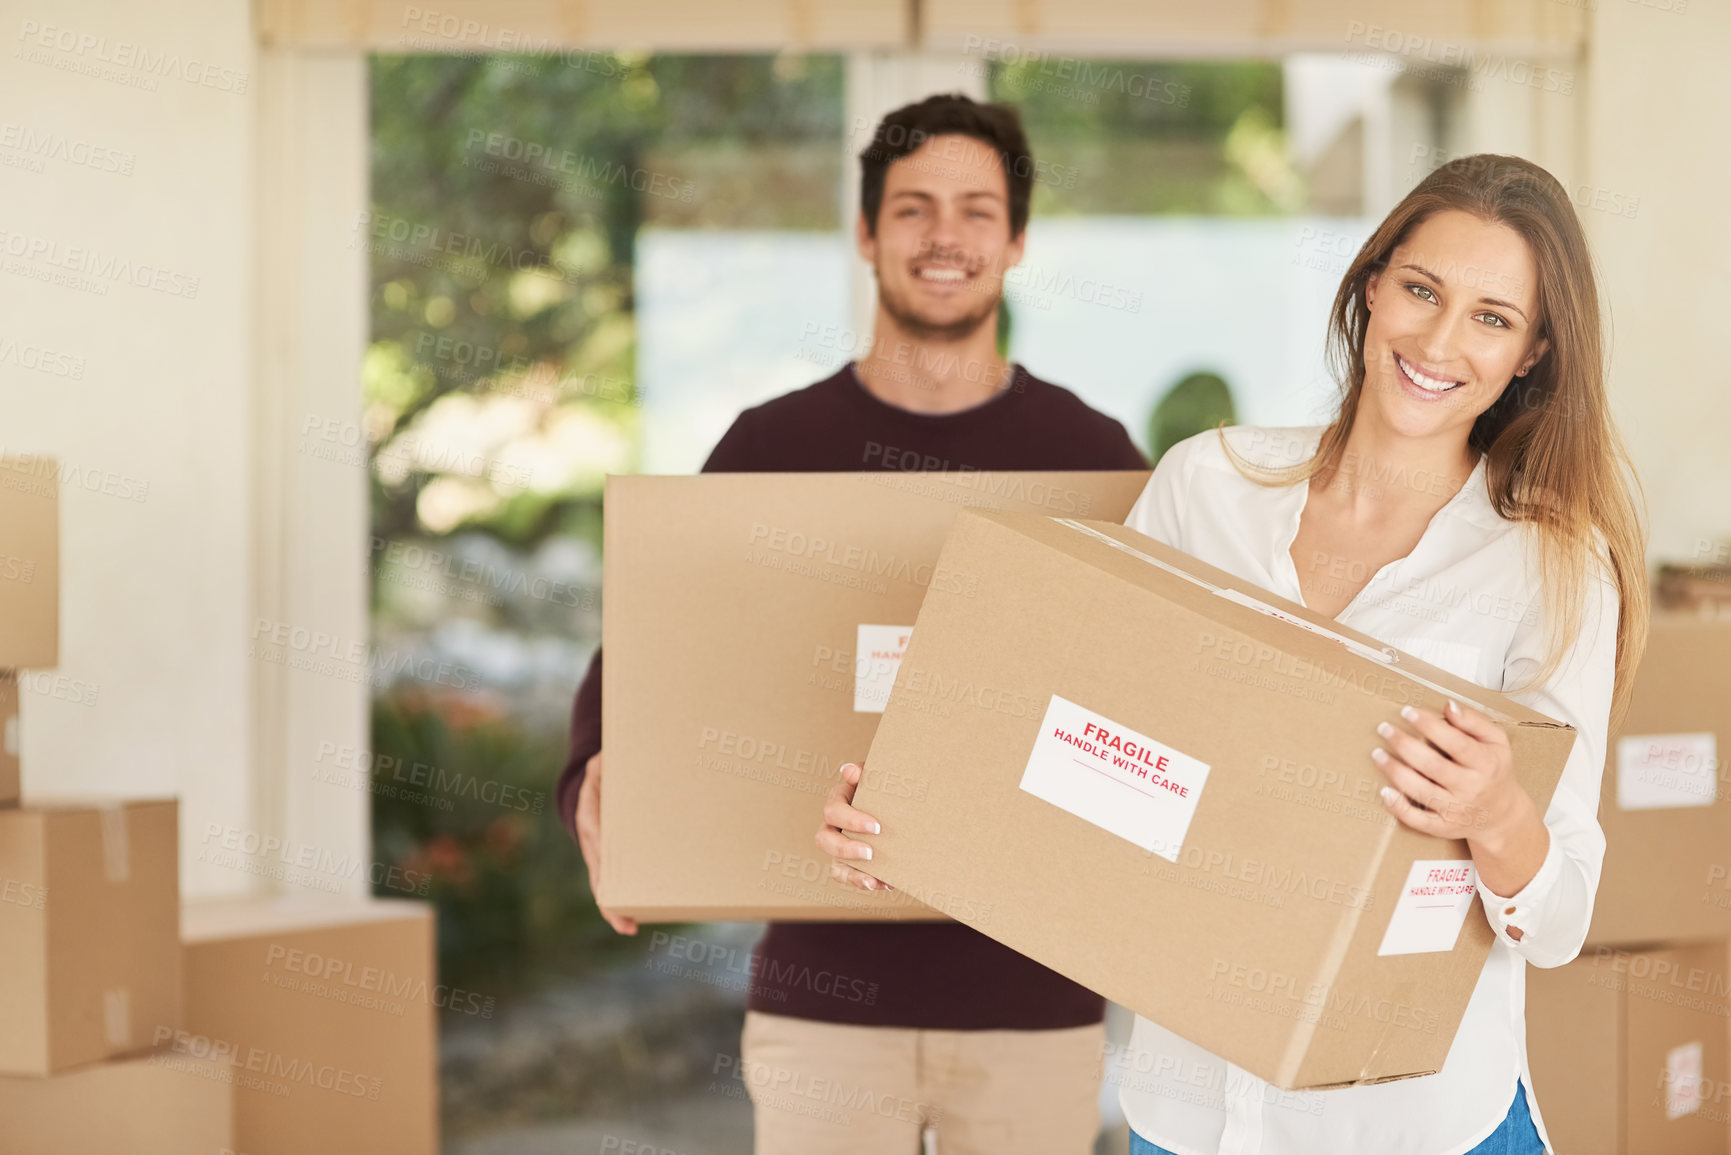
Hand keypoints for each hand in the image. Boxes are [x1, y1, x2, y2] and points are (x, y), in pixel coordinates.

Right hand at [575, 750, 637, 935]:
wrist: (590, 788)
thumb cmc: (603, 775)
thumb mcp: (602, 765)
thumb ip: (604, 764)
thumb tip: (606, 759)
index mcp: (590, 820)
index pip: (597, 847)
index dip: (604, 867)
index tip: (611, 887)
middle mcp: (592, 842)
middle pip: (599, 878)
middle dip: (610, 903)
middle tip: (626, 924)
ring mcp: (600, 854)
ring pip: (605, 886)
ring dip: (616, 907)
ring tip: (630, 927)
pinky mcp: (612, 859)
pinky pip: (617, 880)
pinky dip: (623, 897)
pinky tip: (638, 914)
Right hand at [817, 762, 892, 892]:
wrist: (899, 802)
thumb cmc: (885, 785)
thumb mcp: (878, 775)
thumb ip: (866, 773)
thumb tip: (849, 771)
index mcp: (839, 800)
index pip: (833, 810)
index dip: (851, 820)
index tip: (876, 827)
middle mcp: (833, 824)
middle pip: (824, 839)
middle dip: (846, 848)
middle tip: (871, 853)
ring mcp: (839, 845)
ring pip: (833, 863)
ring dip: (852, 873)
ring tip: (874, 880)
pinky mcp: (848, 862)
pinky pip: (847, 876)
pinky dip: (862, 882)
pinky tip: (884, 883)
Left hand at [1373, 699, 1549, 930]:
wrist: (1502, 815)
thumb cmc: (1494, 769)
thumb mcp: (1496, 741)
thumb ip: (1474, 721)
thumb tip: (1449, 706)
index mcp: (1485, 763)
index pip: (1456, 743)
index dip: (1429, 726)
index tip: (1407, 711)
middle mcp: (1471, 788)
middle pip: (1433, 766)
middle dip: (1405, 745)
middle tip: (1384, 728)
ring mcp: (1456, 810)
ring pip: (1421, 791)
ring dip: (1395, 772)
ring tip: (1377, 753)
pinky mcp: (1444, 827)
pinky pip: (1418, 821)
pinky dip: (1399, 808)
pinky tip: (1384, 791)